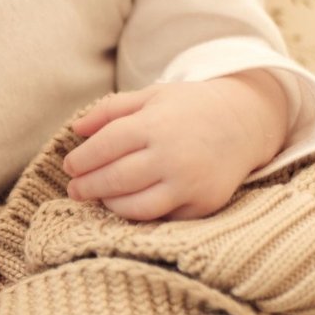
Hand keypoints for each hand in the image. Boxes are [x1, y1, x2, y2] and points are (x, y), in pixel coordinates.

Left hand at [63, 71, 289, 220]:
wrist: (244, 123)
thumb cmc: (189, 108)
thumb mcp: (152, 96)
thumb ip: (111, 110)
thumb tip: (77, 129)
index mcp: (156, 124)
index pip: (107, 146)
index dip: (82, 159)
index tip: (70, 166)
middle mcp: (173, 155)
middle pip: (116, 179)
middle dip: (88, 186)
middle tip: (74, 189)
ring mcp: (190, 183)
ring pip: (136, 207)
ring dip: (110, 205)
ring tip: (100, 198)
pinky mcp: (203, 204)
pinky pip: (162, 218)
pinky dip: (140, 214)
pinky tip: (128, 205)